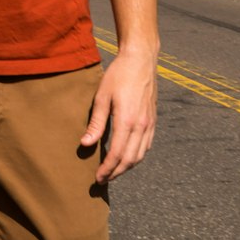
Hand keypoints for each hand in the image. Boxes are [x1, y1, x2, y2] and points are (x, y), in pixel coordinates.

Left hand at [80, 48, 156, 182]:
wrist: (141, 60)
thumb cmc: (119, 75)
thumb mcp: (102, 96)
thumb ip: (96, 123)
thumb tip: (85, 144)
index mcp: (127, 121)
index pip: (116, 154)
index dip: (107, 169)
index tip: (97, 178)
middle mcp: (141, 126)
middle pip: (129, 160)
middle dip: (116, 173)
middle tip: (102, 180)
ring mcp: (149, 124)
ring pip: (140, 155)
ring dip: (126, 167)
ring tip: (113, 171)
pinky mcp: (153, 120)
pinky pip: (147, 146)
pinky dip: (137, 156)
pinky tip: (127, 157)